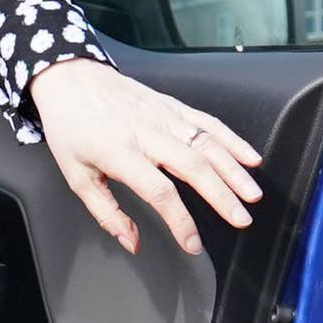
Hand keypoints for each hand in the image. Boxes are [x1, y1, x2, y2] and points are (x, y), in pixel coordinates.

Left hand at [28, 57, 262, 258]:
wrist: (71, 78)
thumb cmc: (71, 127)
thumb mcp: (76, 175)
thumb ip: (105, 212)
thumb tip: (131, 242)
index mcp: (120, 153)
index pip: (159, 192)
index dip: (180, 221)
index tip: (192, 244)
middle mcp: (147, 134)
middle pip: (194, 168)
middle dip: (222, 197)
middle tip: (240, 220)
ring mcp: (164, 117)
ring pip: (208, 145)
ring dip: (235, 172)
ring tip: (252, 196)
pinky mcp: (173, 106)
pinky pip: (209, 123)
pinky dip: (233, 140)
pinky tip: (250, 158)